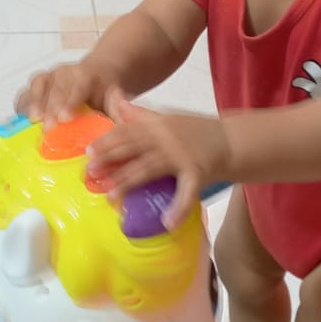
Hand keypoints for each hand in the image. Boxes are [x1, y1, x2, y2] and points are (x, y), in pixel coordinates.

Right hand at [15, 60, 117, 128]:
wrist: (98, 74)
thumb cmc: (105, 91)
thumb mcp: (115, 100)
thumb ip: (116, 111)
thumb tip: (118, 122)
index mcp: (88, 76)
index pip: (78, 87)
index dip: (70, 102)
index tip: (64, 118)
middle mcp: (67, 72)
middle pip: (56, 88)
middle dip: (50, 108)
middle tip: (48, 127)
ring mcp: (51, 75)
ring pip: (40, 84)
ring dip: (34, 103)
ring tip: (33, 121)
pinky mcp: (40, 82)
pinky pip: (28, 88)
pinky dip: (23, 102)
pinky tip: (22, 117)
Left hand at [88, 91, 229, 229]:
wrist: (231, 140)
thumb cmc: (196, 132)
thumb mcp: (167, 118)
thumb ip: (140, 114)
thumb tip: (115, 98)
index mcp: (158, 124)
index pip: (127, 131)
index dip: (107, 141)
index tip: (89, 152)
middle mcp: (167, 137)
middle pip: (133, 149)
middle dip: (111, 161)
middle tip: (91, 174)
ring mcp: (182, 155)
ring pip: (150, 169)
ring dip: (130, 183)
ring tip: (111, 198)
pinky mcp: (198, 172)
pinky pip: (186, 193)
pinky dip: (178, 209)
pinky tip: (167, 223)